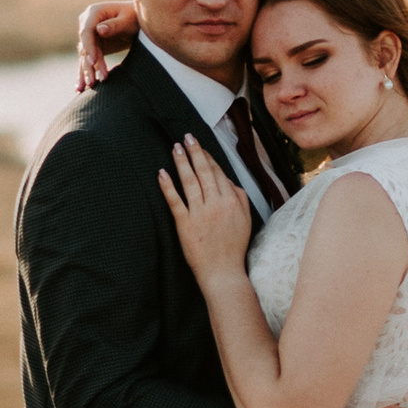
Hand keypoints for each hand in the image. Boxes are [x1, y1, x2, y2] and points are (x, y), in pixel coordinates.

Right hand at [78, 0, 138, 88]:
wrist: (139, 20)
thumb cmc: (136, 17)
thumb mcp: (128, 20)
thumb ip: (115, 25)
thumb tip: (99, 29)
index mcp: (94, 12)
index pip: (86, 32)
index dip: (89, 47)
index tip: (93, 62)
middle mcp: (87, 23)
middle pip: (85, 46)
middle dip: (89, 65)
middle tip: (94, 81)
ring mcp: (88, 36)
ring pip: (85, 56)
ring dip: (86, 72)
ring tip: (88, 87)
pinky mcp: (92, 46)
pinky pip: (88, 61)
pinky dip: (85, 73)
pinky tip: (80, 88)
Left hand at [155, 135, 251, 285]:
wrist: (223, 271)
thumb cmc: (234, 247)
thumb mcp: (246, 219)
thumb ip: (240, 198)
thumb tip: (229, 182)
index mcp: (232, 201)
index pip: (218, 173)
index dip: (208, 158)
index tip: (200, 147)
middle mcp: (216, 204)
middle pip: (204, 172)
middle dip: (195, 152)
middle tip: (187, 137)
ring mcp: (200, 213)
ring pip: (190, 182)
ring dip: (182, 162)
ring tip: (175, 148)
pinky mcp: (185, 224)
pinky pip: (175, 201)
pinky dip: (168, 186)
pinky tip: (162, 173)